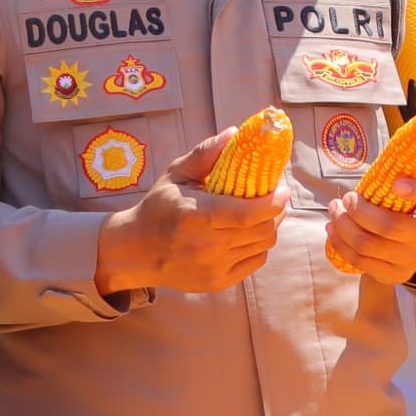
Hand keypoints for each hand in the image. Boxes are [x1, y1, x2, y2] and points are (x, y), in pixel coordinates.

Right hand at [97, 126, 286, 294]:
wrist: (133, 252)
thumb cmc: (158, 208)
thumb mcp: (176, 175)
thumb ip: (205, 154)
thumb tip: (235, 133)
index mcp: (196, 216)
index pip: (249, 213)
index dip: (274, 201)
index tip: (282, 188)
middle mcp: (206, 246)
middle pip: (263, 229)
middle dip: (275, 211)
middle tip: (274, 197)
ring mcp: (213, 267)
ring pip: (263, 245)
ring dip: (268, 226)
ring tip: (260, 213)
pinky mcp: (218, 282)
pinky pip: (255, 260)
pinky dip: (258, 245)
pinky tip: (247, 232)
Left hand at [329, 175, 415, 283]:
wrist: (414, 245)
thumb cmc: (409, 208)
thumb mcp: (415, 190)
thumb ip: (403, 178)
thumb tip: (378, 171)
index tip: (395, 184)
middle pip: (388, 226)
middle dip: (357, 211)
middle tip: (344, 199)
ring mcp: (413, 259)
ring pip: (368, 244)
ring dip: (343, 226)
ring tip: (334, 211)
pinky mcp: (394, 274)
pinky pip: (360, 261)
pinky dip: (340, 244)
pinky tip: (332, 230)